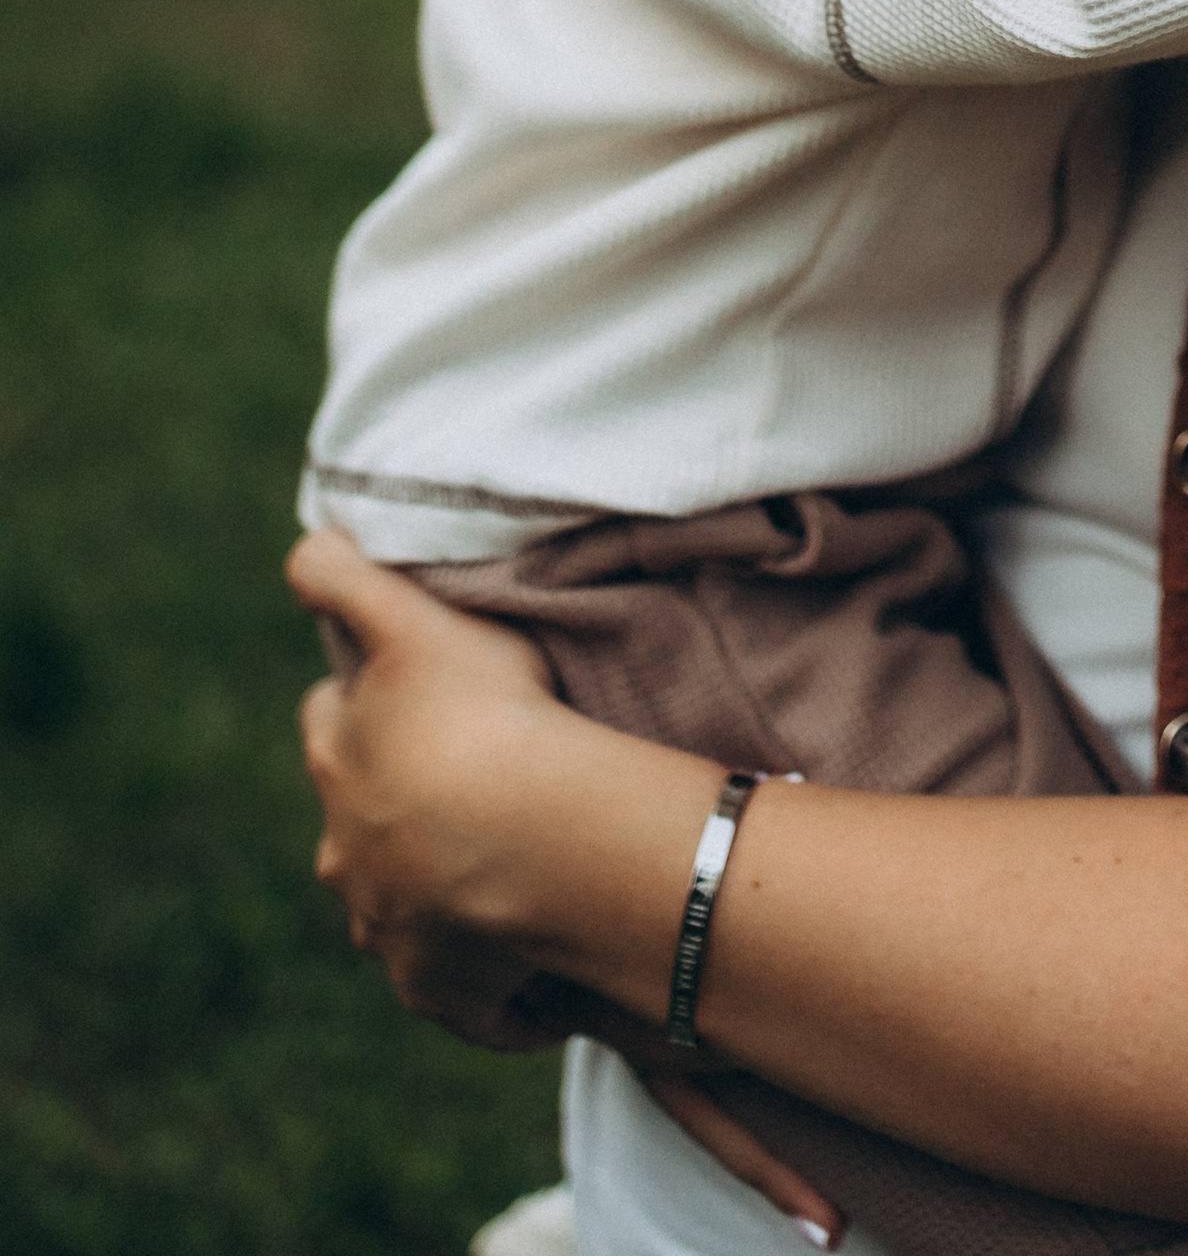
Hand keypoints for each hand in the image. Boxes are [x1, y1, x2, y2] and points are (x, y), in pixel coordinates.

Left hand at [289, 530, 592, 1036]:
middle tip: (466, 782)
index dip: (366, 701)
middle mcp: (344, 853)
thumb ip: (346, 580)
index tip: (413, 693)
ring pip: (398, 903)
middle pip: (355, 820)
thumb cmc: (479, 716)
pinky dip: (485, 974)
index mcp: (338, 760)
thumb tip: (303, 548)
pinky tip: (530, 959)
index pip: (331, 718)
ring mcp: (387, 930)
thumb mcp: (411, 622)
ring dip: (434, 886)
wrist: (531, 841)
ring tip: (507, 868)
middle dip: (393, 804)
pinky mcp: (438, 994)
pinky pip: (460, 986)